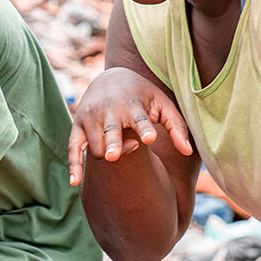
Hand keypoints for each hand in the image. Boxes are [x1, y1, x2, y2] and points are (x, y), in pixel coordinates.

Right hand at [68, 67, 192, 185]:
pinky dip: (74, 165)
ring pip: (97, 147)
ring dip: (107, 154)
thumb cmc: (142, 96)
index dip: (144, 128)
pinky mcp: (78, 126)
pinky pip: (73, 148)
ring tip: (121, 150)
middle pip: (111, 132)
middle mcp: (110, 111)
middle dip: (113, 143)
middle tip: (115, 156)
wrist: (111, 78)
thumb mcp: (162, 105)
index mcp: (133, 105)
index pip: (139, 119)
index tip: (150, 138)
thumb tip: (188, 151)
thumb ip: (177, 127)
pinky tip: (75, 182)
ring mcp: (91, 118)